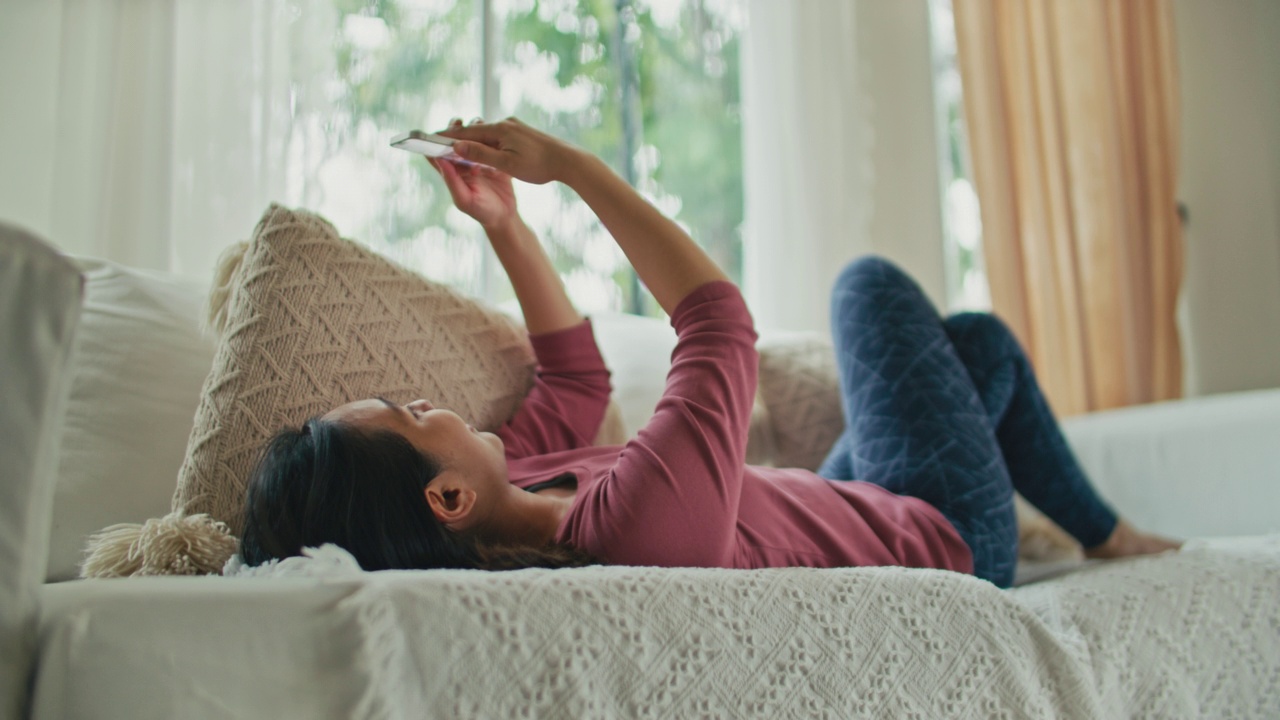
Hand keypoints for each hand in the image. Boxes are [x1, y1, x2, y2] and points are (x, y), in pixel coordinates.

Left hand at [428, 119, 517, 230]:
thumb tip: (439, 159)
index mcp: (452, 172)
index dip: (433, 142)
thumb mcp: (464, 200)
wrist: (506, 216)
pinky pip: (490, 143)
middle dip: (454, 129)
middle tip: (458, 122)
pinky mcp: (494, 158)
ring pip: (472, 138)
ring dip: (473, 129)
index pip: (436, 153)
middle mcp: (463, 164)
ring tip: (477, 123)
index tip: (436, 132)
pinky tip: (492, 129)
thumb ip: (452, 181)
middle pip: (454, 141)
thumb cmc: (482, 212)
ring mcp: (479, 159)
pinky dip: (490, 135)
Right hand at [437, 117, 582, 185]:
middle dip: (457, 137)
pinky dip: (487, 141)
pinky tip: (485, 146)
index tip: (429, 139)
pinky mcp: (522, 132)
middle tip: (437, 141)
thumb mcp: (507, 164)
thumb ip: (481, 155)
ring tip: (457, 145)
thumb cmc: (538, 166)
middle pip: (475, 131)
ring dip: (473, 139)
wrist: (569, 160)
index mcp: (499, 130)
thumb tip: (457, 148)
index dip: (447, 137)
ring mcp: (515, 126)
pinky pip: (498, 135)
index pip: (466, 134)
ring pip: (487, 133)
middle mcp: (505, 123)